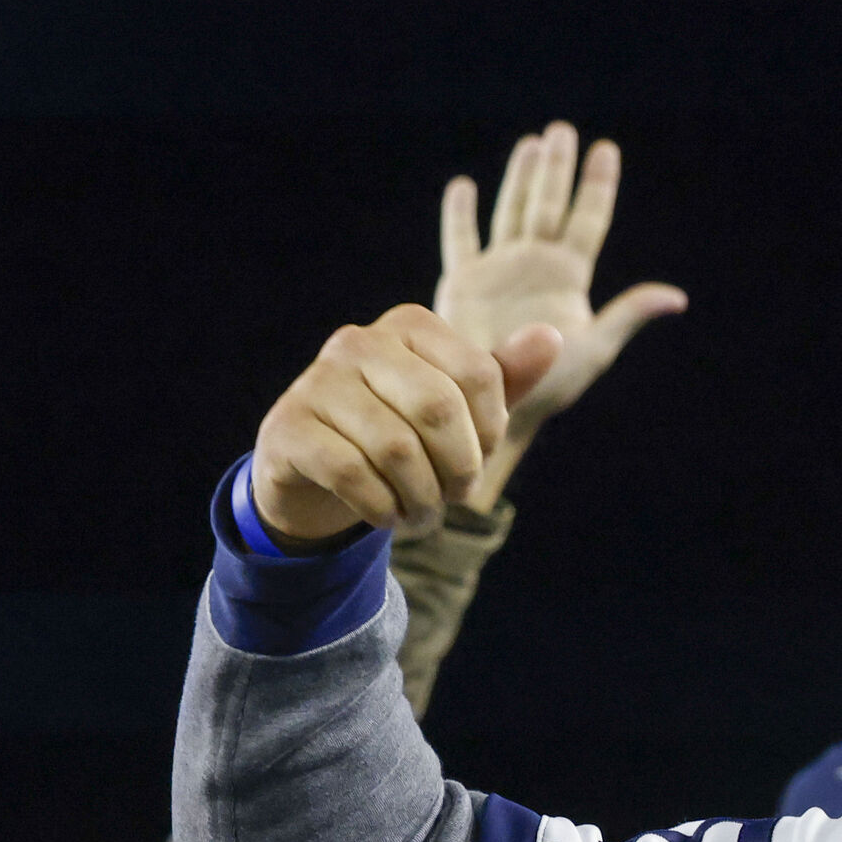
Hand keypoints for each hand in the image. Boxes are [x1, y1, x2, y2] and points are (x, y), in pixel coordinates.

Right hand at [250, 305, 560, 545]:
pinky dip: (382, 509)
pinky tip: (386, 515)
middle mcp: (358, 342)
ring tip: (421, 512)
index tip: (479, 456)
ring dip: (421, 499)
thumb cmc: (403, 432)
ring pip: (396, 449)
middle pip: (438, 409)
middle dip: (459, 469)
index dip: (490, 433)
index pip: (480, 376)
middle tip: (455, 495)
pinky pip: (352, 475)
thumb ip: (504, 378)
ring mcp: (316, 381)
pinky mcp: (288, 428)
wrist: (319, 472)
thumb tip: (552, 337)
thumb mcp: (459, 408)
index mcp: (409, 326)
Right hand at [434, 123, 686, 494]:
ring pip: (511, 211)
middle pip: (548, 204)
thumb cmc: (553, 382)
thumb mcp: (597, 346)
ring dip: (520, 179)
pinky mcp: (464, 281)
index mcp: (569, 277)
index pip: (587, 219)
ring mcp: (500, 270)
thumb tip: (678, 297)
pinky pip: (461, 240)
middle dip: (556, 168)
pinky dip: (460, 214)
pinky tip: (464, 187)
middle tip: (563, 130)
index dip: (596, 184)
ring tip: (532, 145)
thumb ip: (629, 313)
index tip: (605, 148)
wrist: (502, 403)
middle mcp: (536, 265)